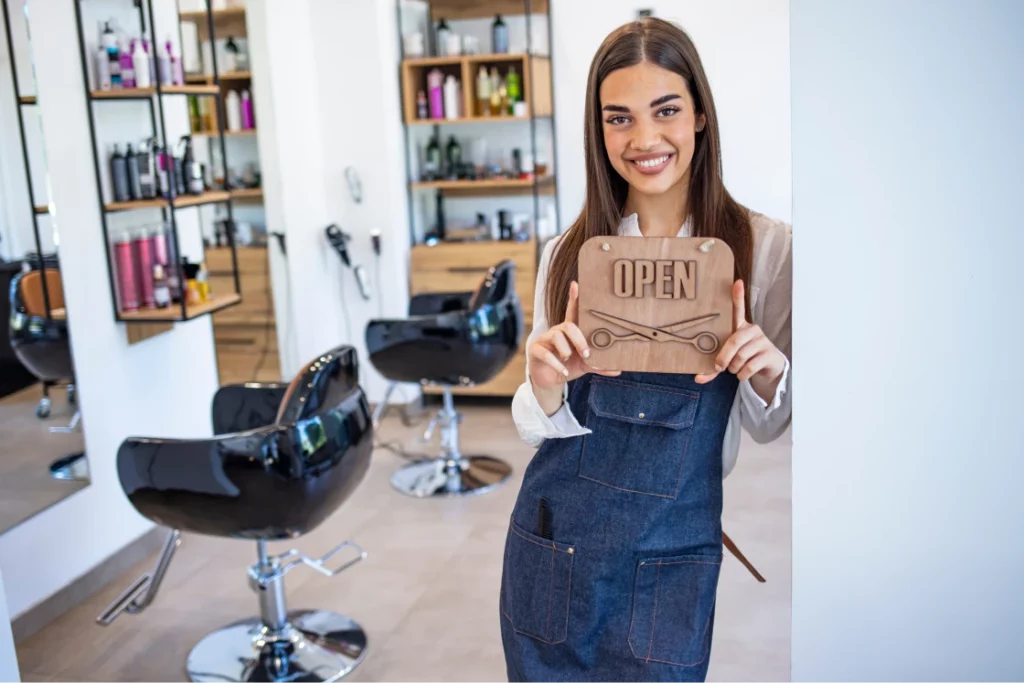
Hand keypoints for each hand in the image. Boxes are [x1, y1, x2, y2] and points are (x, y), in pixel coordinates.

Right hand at [529, 281, 619, 412]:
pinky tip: (563, 372)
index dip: (573, 298)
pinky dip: (557, 364)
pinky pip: (546, 353)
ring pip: (557, 336)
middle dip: (579, 339)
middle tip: (586, 353)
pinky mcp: (535, 350)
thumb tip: (617, 370)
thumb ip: (599, 365)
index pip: (572, 312)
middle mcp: (556, 332)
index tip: (576, 284)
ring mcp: (544, 339)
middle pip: (568, 326)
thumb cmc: (568, 366)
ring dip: (566, 351)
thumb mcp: (585, 365)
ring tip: (568, 360)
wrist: (550, 380)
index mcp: (569, 332)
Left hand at [695, 280, 785, 401]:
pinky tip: (743, 374)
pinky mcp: (769, 353)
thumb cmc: (742, 358)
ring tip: (735, 369)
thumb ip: (713, 367)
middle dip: (723, 357)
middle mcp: (751, 329)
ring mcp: (762, 340)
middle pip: (734, 340)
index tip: (737, 282)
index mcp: (739, 326)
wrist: (767, 367)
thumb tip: (697, 378)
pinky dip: (742, 374)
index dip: (738, 296)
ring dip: (734, 368)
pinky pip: (750, 366)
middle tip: (719, 367)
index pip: (738, 308)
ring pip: (741, 356)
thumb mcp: (728, 360)